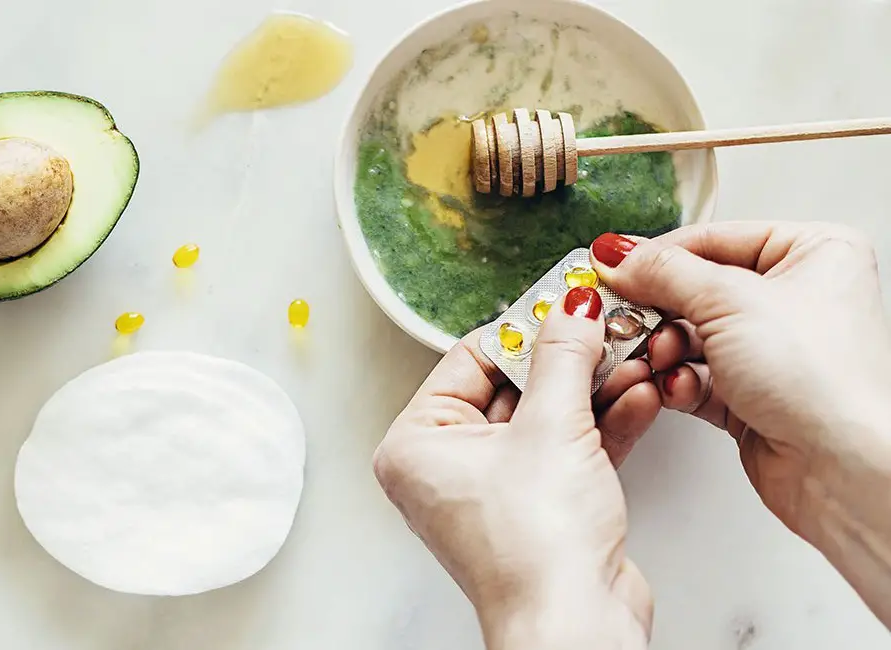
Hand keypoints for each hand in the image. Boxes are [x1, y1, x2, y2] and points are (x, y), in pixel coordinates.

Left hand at [373, 287, 660, 649]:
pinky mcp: (540, 508)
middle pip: (514, 386)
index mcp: (417, 444)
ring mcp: (496, 489)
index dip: (523, 326)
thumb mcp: (551, 427)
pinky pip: (568, 450)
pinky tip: (640, 394)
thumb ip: (562, 357)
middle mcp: (448, 467)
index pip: (470, 359)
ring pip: (547, 418)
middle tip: (604, 320)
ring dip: (594, 389)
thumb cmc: (535, 549)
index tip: (562, 296)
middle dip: (569, 358)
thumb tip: (570, 306)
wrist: (578, 627)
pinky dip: (603, 425)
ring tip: (633, 352)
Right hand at [590, 222, 890, 624]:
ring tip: (655, 358)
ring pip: (691, 336)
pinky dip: (679, 382)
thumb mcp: (730, 302)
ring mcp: (773, 349)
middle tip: (622, 317)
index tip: (613, 267)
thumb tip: (620, 256)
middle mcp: (797, 298)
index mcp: (812, 253)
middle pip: (697, 290)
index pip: (714, 239)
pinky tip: (674, 388)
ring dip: (664, 351)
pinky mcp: (752, 394)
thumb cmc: (822, 381)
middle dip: (658, 311)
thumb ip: (665, 273)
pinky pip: (697, 377)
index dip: (659, 255)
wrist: (842, 470)